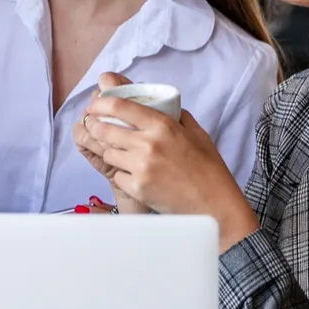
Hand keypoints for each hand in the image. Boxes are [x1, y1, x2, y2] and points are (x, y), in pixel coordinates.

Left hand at [74, 74, 257, 249]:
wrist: (214, 204)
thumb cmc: (208, 169)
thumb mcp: (196, 133)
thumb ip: (176, 116)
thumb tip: (159, 103)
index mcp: (162, 125)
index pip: (119, 106)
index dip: (100, 103)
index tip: (95, 105)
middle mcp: (148, 143)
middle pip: (104, 129)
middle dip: (97, 128)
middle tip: (98, 129)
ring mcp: (141, 166)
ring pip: (107, 154)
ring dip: (112, 154)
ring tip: (126, 158)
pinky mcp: (137, 187)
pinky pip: (117, 176)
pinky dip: (123, 176)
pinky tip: (137, 178)